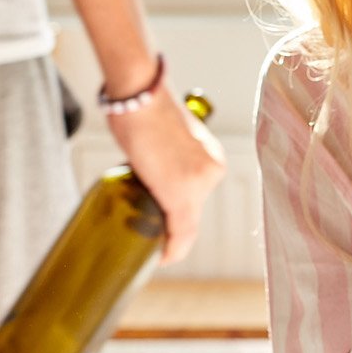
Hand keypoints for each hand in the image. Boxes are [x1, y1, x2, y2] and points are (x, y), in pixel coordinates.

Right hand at [107, 81, 225, 264]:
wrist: (139, 94)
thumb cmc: (144, 107)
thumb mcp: (166, 136)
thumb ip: (168, 155)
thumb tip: (150, 168)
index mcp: (211, 158)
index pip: (197, 198)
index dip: (179, 219)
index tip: (163, 229)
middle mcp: (212, 172)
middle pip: (190, 213)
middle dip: (167, 227)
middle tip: (145, 234)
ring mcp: (199, 184)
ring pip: (183, 224)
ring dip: (165, 237)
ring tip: (149, 246)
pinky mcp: (180, 194)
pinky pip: (180, 232)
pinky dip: (171, 249)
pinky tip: (162, 258)